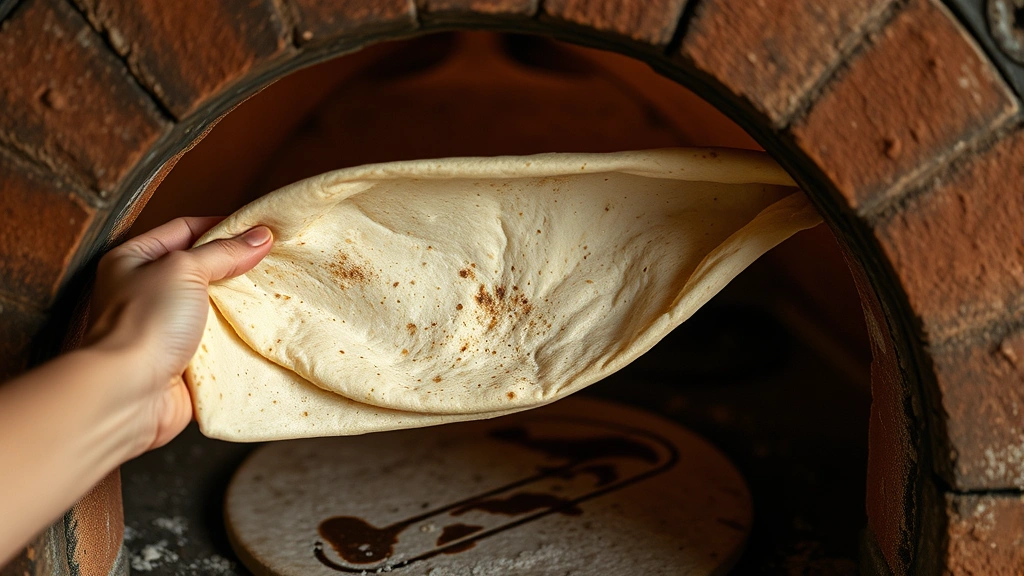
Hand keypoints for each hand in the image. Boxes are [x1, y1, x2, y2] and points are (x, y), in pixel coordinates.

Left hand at [84, 217, 273, 455]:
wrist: (130, 393)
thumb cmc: (145, 323)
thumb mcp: (184, 270)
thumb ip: (223, 251)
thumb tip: (260, 236)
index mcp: (134, 260)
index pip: (184, 230)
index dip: (222, 227)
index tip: (260, 230)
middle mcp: (146, 292)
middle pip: (202, 269)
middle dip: (236, 267)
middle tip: (275, 260)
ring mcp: (166, 328)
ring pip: (213, 306)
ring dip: (241, 303)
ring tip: (276, 292)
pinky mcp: (184, 360)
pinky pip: (218, 341)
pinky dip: (239, 337)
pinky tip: (265, 328)